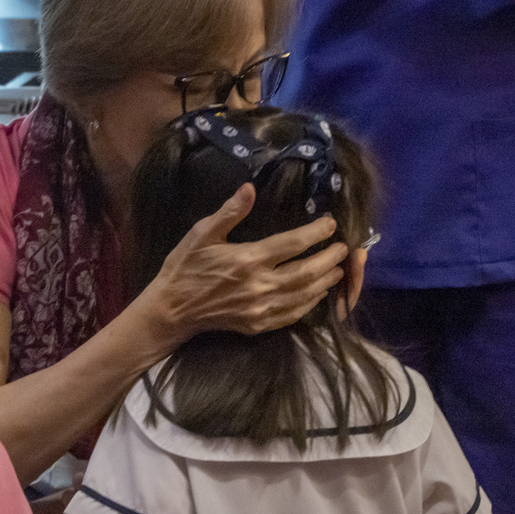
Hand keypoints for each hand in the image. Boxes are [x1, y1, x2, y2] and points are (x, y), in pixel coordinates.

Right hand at [142, 183, 349, 344]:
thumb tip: (250, 188)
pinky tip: (317, 294)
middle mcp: (258, 286)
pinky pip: (292, 315)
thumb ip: (229, 212)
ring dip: (324, 281)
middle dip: (328, 258)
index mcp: (247, 259)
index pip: (292, 244)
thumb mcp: (202, 233)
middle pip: (305, 272)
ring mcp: (260, 309)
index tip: (330, 224)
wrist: (172, 309)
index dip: (315, 233)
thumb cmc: (185, 267)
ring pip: (303, 295)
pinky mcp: (257, 325)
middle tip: (343, 248)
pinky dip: (309, 304)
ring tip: (337, 268)